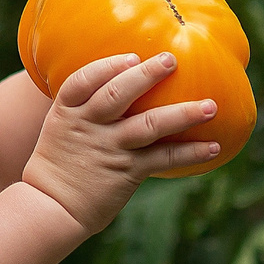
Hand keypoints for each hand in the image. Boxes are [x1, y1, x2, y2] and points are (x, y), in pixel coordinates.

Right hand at [22, 52, 219, 233]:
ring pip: (149, 124)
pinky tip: (213, 147)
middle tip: (172, 60)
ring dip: (183, 114)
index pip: (83, 81)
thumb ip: (85, 110)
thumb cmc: (58, 166)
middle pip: (117, 94)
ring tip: (210, 106)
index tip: (132, 57)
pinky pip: (163, 158)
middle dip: (147, 75)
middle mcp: (88, 126)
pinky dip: (190, 153)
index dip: (108, 66)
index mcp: (67, 113)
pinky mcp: (126, 171)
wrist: (50, 207)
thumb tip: (119, 87)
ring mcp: (109, 148)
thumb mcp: (61, 129)